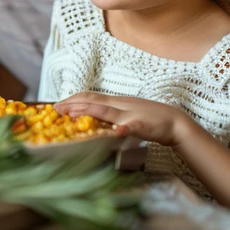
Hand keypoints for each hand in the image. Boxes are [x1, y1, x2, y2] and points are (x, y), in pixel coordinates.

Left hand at [55, 92, 190, 146]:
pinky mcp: (143, 126)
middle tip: (55, 109)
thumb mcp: (125, 113)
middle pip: (92, 101)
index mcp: (115, 102)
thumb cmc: (148, 118)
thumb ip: (108, 114)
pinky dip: (123, 129)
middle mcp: (120, 106)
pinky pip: (132, 127)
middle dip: (72, 104)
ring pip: (107, 111)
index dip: (72, 99)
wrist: (175, 122)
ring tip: (72, 114)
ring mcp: (130, 115)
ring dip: (88, 111)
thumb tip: (88, 116)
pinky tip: (116, 132)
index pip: (89, 97)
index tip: (56, 105)